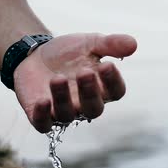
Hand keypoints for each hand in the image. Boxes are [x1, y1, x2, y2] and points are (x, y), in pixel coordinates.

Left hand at [13, 33, 136, 132]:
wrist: (34, 53)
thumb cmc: (67, 52)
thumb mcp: (90, 43)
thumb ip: (111, 44)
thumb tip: (133, 44)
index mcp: (101, 88)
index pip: (115, 92)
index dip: (113, 82)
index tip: (106, 65)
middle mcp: (84, 104)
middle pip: (93, 109)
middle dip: (89, 92)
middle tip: (85, 72)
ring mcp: (62, 111)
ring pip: (67, 115)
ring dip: (63, 98)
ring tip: (57, 78)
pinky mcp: (40, 115)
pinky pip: (43, 124)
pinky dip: (42, 116)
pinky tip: (42, 101)